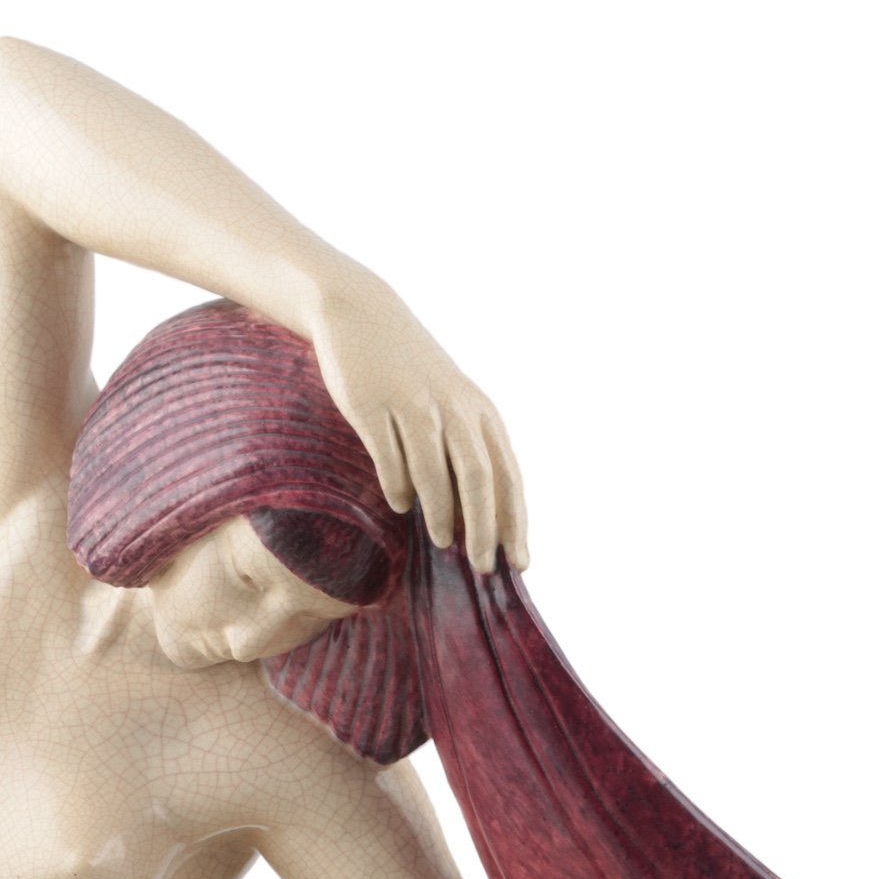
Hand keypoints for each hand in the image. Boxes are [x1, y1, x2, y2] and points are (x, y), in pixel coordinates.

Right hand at [307, 275, 528, 572]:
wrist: (360, 313)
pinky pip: (389, 455)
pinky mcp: (371, 403)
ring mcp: (412, 405)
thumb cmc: (411, 372)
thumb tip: (478, 520)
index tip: (519, 562)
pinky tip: (401, 505)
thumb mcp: (451, 404)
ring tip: (441, 540)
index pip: (507, 476)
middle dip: (483, 527)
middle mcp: (452, 408)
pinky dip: (398, 485)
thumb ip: (467, 451)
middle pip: (477, 478)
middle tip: (481, 565)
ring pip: (434, 470)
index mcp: (479, 412)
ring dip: (440, 512)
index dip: (514, 521)